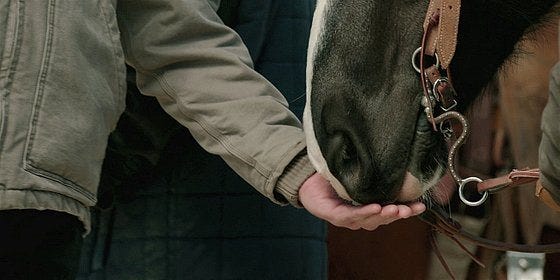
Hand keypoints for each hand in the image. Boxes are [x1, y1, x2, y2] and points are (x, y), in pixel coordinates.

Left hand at [299, 173, 425, 230]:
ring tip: (395, 209)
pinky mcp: (334, 215)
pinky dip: (363, 213)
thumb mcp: (358, 171)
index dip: (407, 210)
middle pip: (383, 218)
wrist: (307, 178)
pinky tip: (375, 207)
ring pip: (369, 220)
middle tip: (411, 209)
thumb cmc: (334, 176)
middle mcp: (360, 215)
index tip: (421, 205)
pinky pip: (350, 216)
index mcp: (369, 207)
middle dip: (398, 214)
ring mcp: (347, 218)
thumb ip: (374, 169)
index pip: (391, 211)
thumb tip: (398, 155)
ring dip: (383, 215)